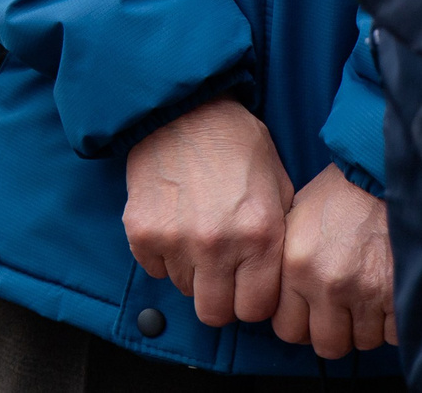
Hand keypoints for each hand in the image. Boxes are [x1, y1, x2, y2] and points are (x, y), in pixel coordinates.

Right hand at [123, 98, 293, 327]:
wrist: (185, 108)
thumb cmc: (237, 144)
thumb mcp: (279, 188)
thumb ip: (277, 240)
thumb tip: (275, 284)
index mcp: (260, 236)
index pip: (256, 310)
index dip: (253, 299)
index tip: (248, 284)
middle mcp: (218, 245)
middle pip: (215, 313)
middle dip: (220, 297)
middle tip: (220, 270)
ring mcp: (176, 240)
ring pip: (184, 289)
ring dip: (192, 271)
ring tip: (198, 232)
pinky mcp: (142, 232)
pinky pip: (154, 268)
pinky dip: (164, 254)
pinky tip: (175, 221)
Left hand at [272, 164, 395, 357]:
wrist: (385, 173)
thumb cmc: (341, 194)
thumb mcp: (297, 220)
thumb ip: (286, 265)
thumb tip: (282, 302)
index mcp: (296, 266)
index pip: (288, 330)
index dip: (302, 324)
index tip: (312, 314)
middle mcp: (327, 283)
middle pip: (326, 344)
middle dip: (335, 332)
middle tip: (343, 312)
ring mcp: (365, 291)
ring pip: (363, 342)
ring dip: (366, 326)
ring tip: (368, 299)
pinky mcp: (398, 293)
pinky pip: (393, 334)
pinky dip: (393, 323)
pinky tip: (389, 299)